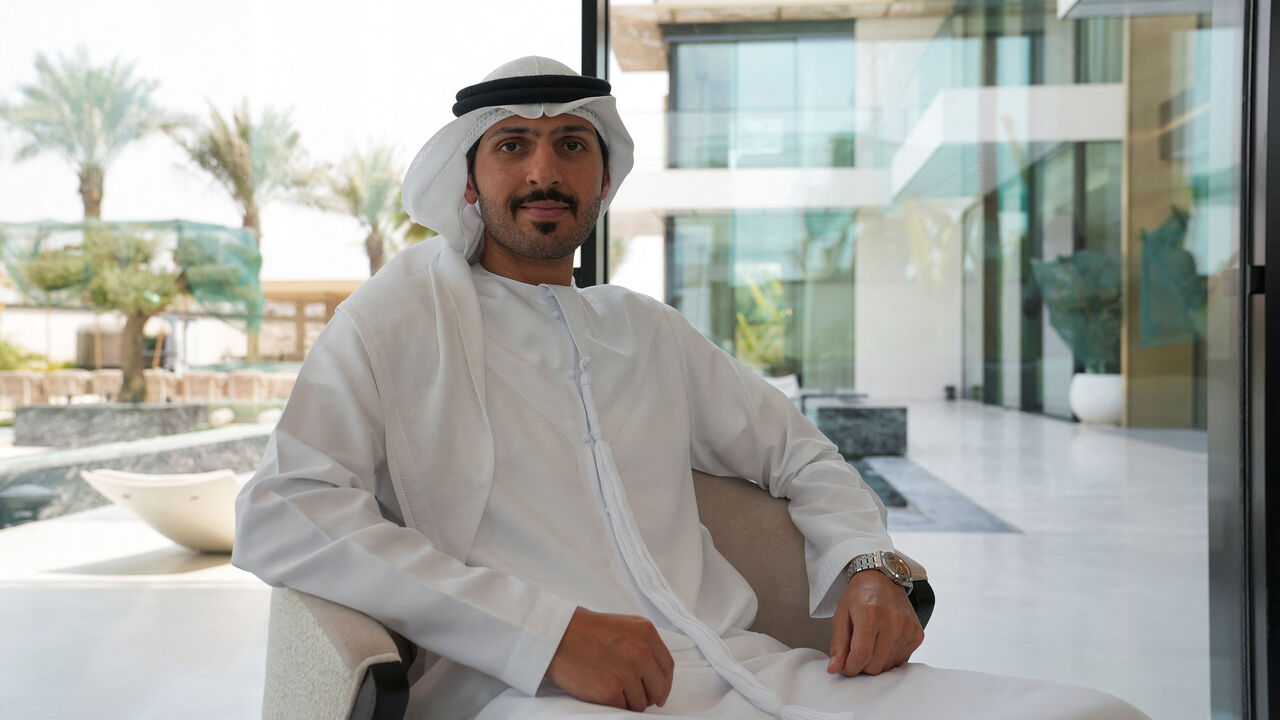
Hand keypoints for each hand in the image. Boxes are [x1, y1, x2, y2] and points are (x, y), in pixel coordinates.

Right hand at [546, 607, 674, 710]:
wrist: (557, 636)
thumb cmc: (587, 631)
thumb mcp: (625, 626)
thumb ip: (645, 644)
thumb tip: (658, 673)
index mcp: (647, 634)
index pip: (667, 668)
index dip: (663, 683)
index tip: (657, 690)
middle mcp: (641, 652)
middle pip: (660, 689)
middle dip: (650, 697)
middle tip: (636, 696)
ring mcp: (626, 672)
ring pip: (641, 703)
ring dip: (629, 701)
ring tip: (611, 687)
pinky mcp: (610, 691)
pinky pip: (623, 709)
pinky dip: (614, 705)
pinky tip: (602, 691)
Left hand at [826, 570, 923, 676]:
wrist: (883, 579)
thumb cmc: (860, 595)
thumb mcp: (841, 615)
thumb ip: (838, 644)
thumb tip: (834, 668)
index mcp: (871, 615)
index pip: (861, 656)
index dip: (849, 668)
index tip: (844, 666)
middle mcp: (893, 622)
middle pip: (875, 666)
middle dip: (861, 665)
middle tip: (856, 651)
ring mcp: (908, 629)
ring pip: (887, 666)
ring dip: (875, 661)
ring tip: (871, 642)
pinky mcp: (917, 634)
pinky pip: (900, 660)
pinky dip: (888, 656)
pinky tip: (883, 640)